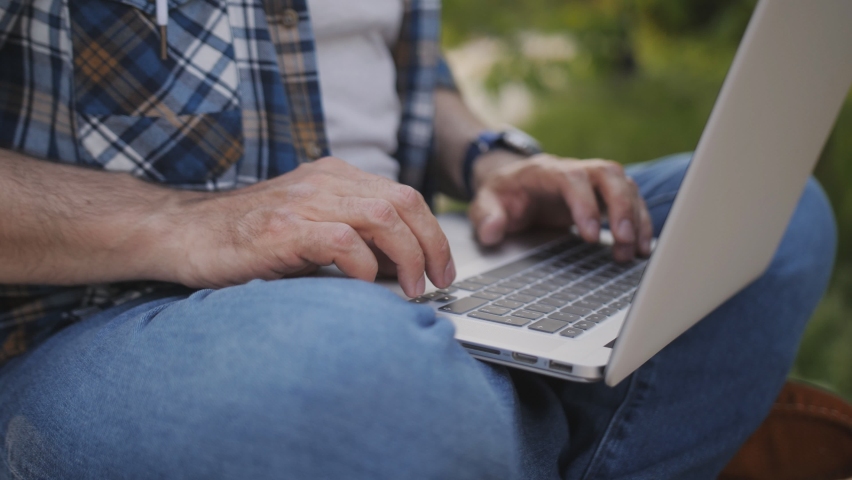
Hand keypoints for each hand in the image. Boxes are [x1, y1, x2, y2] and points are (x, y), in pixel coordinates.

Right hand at [159, 157, 454, 296]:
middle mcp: (324, 182)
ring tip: (412, 287)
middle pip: (403, 202)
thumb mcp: (310, 227)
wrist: (183, 232)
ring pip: (382, 215)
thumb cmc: (248, 237)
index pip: (405, 195)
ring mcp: (303, 203)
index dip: (433, 233)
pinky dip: (363, 264)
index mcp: (335, 177)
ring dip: (408, 255)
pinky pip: (341, 240)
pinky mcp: (282, 230)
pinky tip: (364, 283)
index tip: (442, 267)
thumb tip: (404, 267)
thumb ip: (354, 236)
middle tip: (438, 281)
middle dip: (432, 244)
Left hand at [468, 153, 652, 261]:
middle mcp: (573, 170)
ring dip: (636, 217)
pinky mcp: (602, 195)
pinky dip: (640, 222)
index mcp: (544, 171)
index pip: (571, 178)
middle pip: (608, 174)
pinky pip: (630, 200)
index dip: (585, 203)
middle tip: (624, 241)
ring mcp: (591, 181)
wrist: (511, 184)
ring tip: (636, 252)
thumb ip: (485, 216)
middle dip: (621, 207)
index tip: (590, 235)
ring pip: (625, 185)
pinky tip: (642, 248)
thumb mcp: (483, 203)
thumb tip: (492, 232)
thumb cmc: (500, 195)